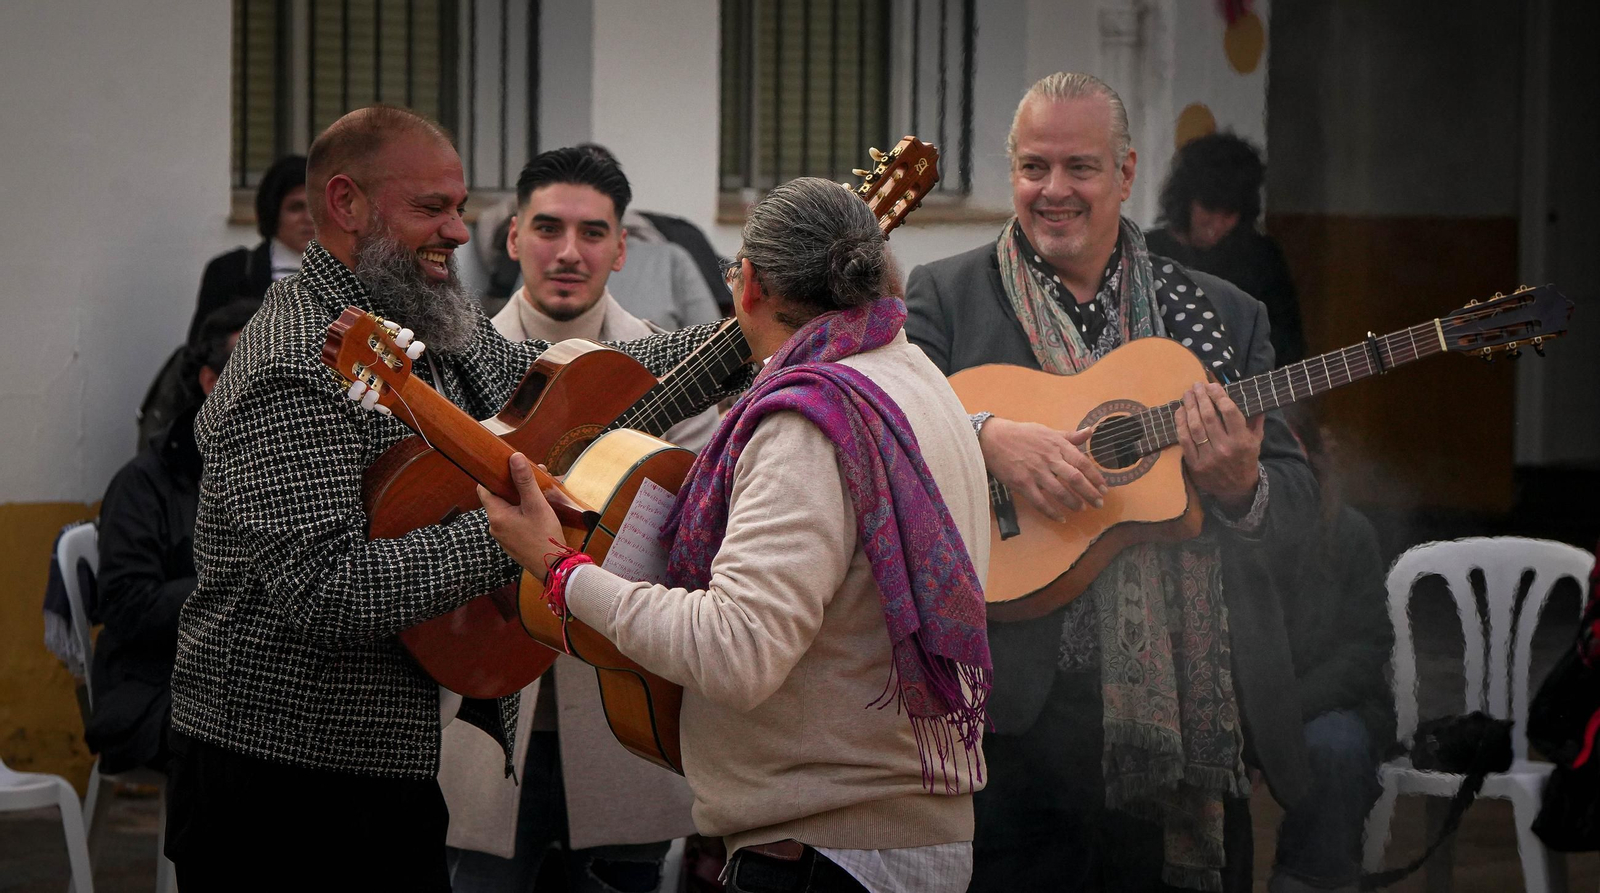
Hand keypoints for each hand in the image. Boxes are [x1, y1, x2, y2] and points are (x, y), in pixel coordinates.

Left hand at [478, 453, 566, 583]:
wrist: (554, 568)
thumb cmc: (544, 536)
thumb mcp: (536, 505)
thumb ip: (525, 481)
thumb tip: (515, 457)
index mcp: (496, 515)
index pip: (484, 488)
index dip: (494, 475)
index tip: (507, 467)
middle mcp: (495, 526)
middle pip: (499, 498)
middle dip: (515, 486)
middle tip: (533, 478)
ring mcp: (503, 536)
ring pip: (508, 510)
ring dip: (521, 500)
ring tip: (541, 493)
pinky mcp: (513, 543)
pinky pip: (514, 521)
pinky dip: (524, 513)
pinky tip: (540, 511)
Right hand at [978, 416, 1107, 521]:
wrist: (993, 438)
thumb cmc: (1022, 434)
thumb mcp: (1048, 431)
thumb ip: (1070, 436)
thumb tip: (1090, 432)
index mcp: (1057, 445)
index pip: (1082, 462)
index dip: (1095, 477)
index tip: (1104, 488)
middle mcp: (1049, 459)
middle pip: (1075, 479)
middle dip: (1090, 493)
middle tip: (1099, 503)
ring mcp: (1035, 472)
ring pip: (1060, 492)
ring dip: (1073, 503)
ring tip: (1081, 509)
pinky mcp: (1022, 484)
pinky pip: (1040, 502)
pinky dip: (1052, 512)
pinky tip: (1061, 518)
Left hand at [1175, 382, 1263, 512]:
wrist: (1236, 489)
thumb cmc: (1246, 459)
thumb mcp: (1256, 440)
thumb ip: (1255, 420)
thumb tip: (1253, 397)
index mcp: (1242, 441)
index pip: (1229, 412)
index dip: (1219, 396)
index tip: (1212, 385)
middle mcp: (1225, 448)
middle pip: (1209, 417)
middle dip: (1201, 398)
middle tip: (1196, 385)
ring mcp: (1208, 457)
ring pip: (1195, 427)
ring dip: (1189, 407)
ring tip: (1187, 394)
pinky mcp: (1194, 464)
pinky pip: (1184, 440)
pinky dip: (1180, 424)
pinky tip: (1180, 411)